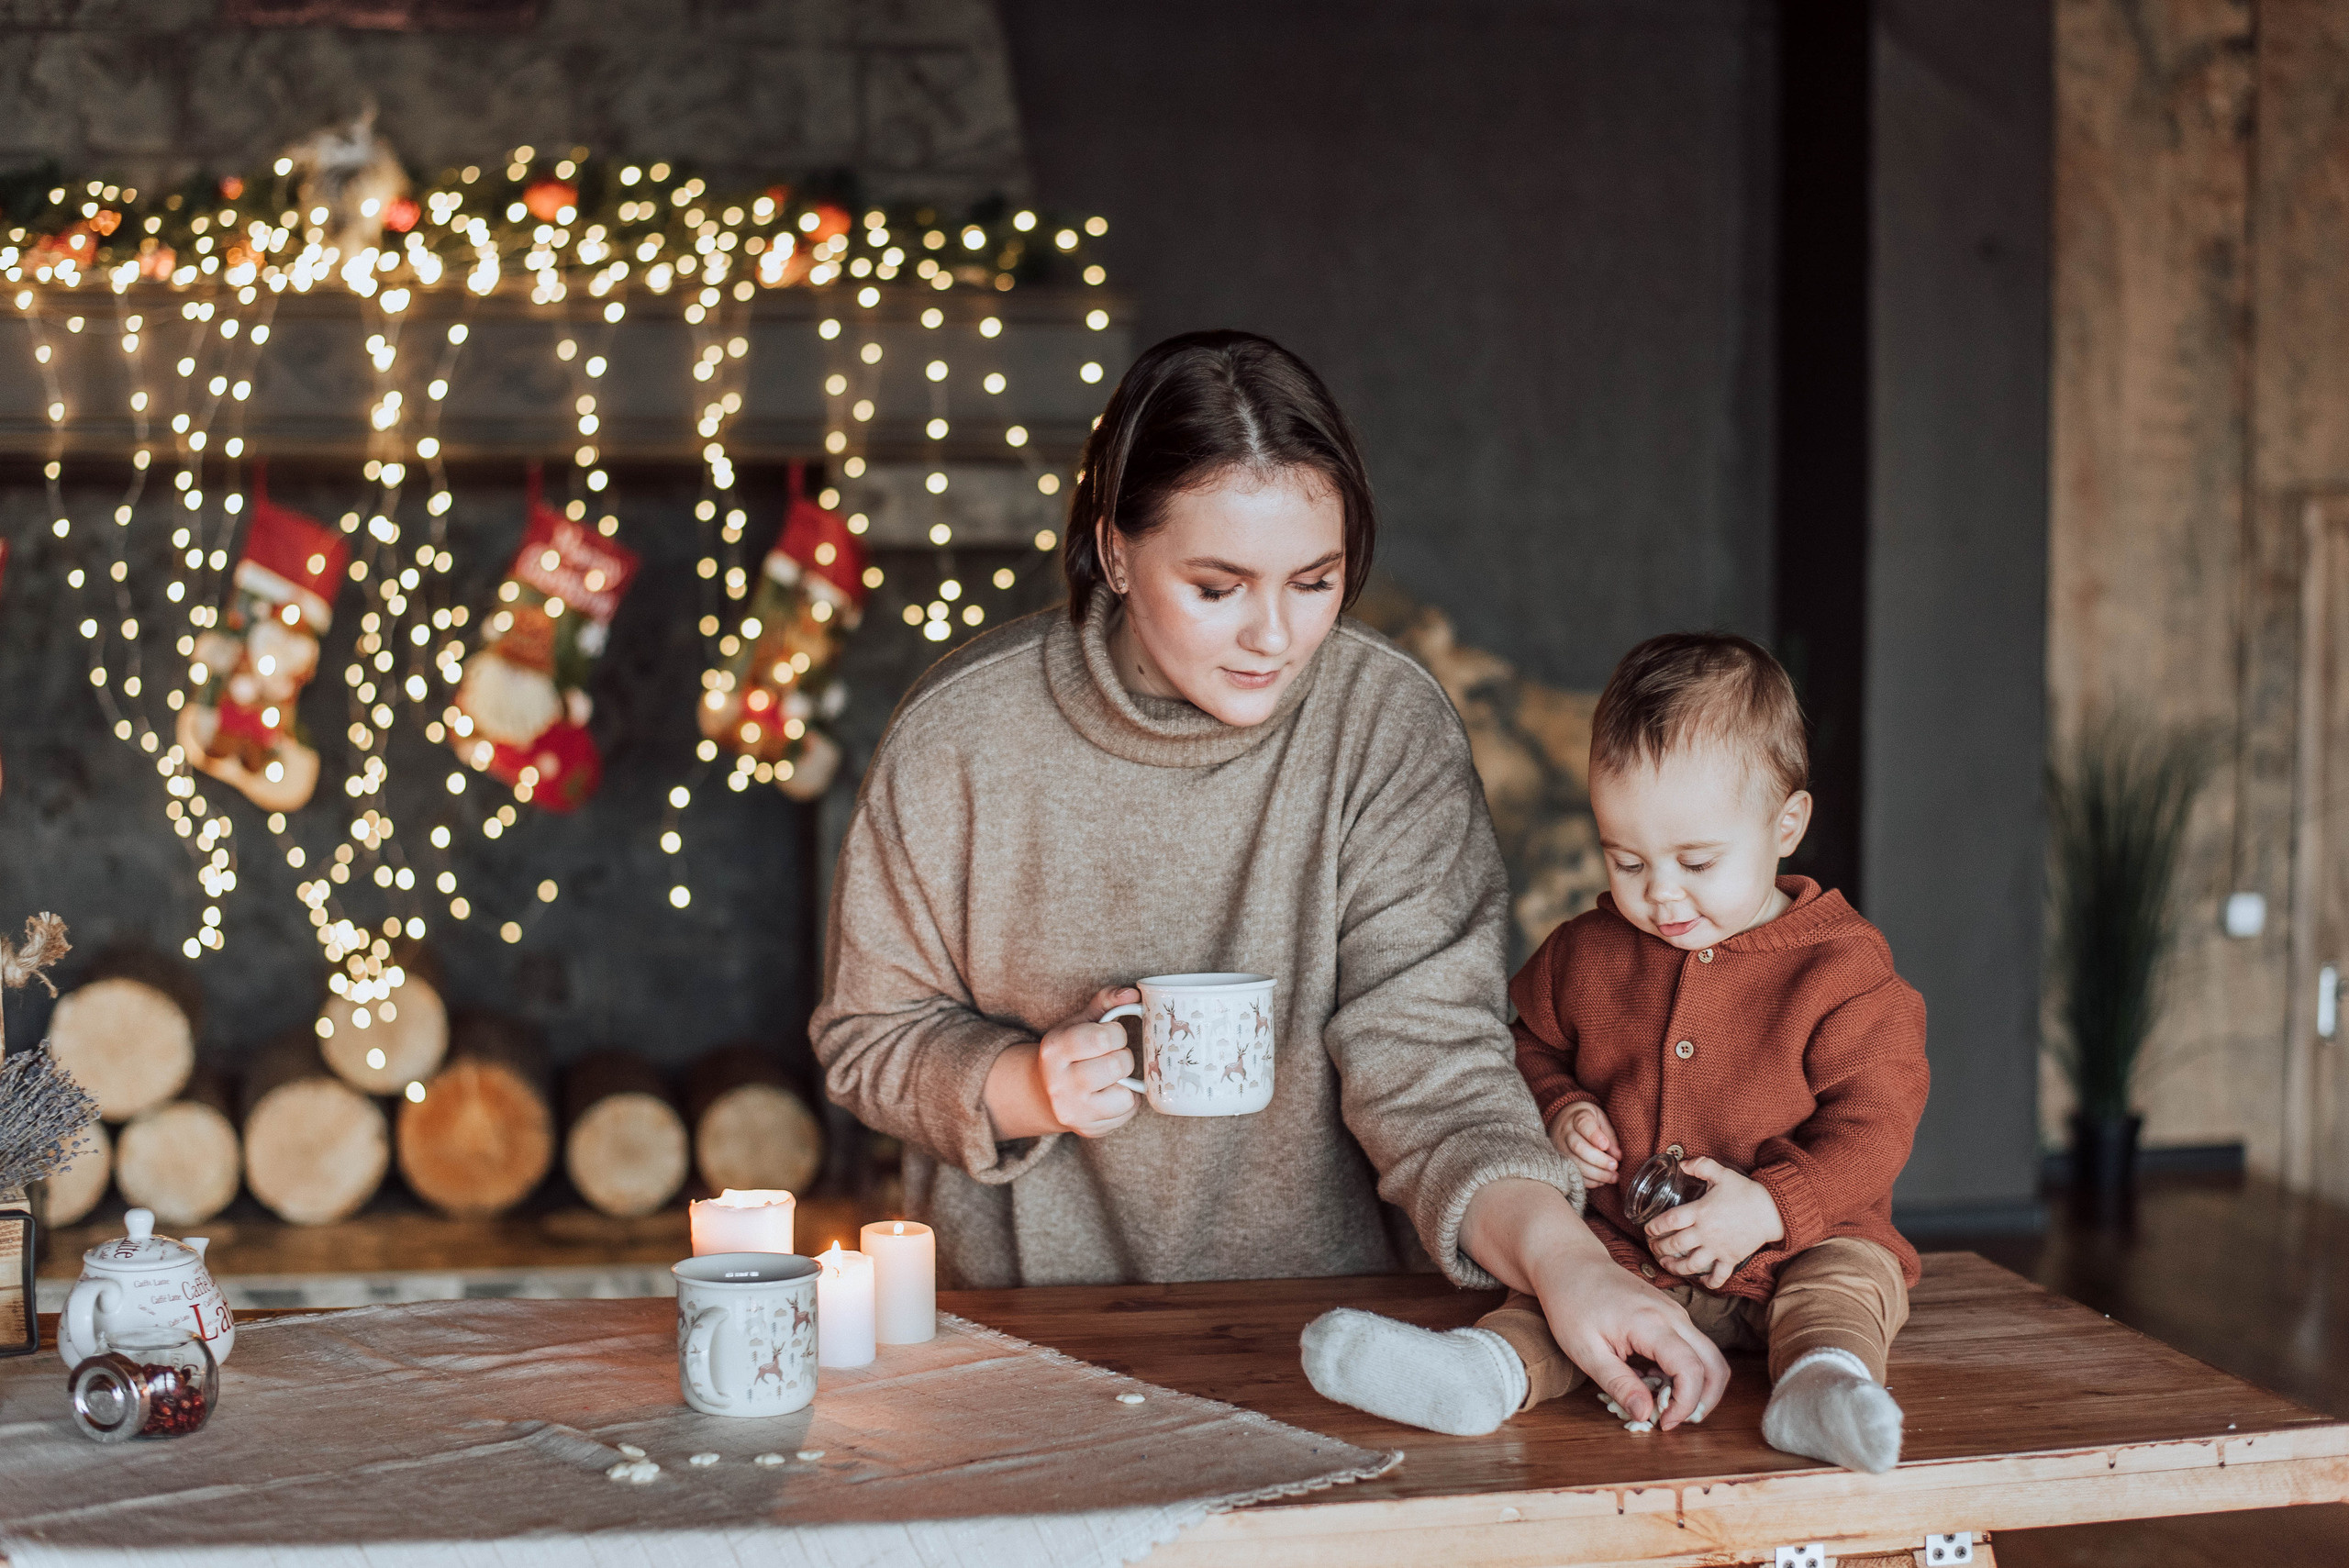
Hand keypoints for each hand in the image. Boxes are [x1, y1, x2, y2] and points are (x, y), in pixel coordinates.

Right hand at [1035, 986, 1142, 1137]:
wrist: (1045, 1093)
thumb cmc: (1071, 1051)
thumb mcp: (1081, 1022)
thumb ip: (1106, 1002)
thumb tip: (1133, 994)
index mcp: (1054, 1049)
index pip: (1103, 1038)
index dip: (1116, 1034)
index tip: (1110, 1037)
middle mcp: (1058, 1083)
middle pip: (1117, 1066)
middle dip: (1123, 1058)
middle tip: (1113, 1057)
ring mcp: (1072, 1111)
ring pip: (1125, 1095)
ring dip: (1127, 1083)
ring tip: (1112, 1077)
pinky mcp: (1088, 1129)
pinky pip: (1127, 1113)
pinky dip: (1127, 1101)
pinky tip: (1111, 1094)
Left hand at [1460, 1177, 1729, 1429]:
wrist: (1570, 1263)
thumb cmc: (1571, 1303)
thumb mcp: (1585, 1351)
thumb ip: (1618, 1384)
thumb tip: (1646, 1415)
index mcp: (1651, 1323)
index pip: (1692, 1370)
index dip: (1685, 1404)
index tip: (1664, 1423)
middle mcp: (1673, 1315)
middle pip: (1715, 1365)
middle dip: (1704, 1401)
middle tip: (1675, 1421)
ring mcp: (1675, 1312)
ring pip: (1709, 1356)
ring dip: (1698, 1387)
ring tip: (1664, 1404)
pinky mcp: (1672, 1314)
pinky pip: (1694, 1347)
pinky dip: (1687, 1371)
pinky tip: (1656, 1381)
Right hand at [1549, 1101, 1620, 1187]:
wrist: (1563, 1120)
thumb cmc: (1588, 1121)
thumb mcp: (1601, 1120)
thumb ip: (1610, 1136)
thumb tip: (1618, 1156)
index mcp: (1578, 1117)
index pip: (1583, 1125)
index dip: (1594, 1136)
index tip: (1605, 1145)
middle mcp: (1565, 1132)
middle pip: (1578, 1146)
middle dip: (1598, 1159)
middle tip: (1614, 1166)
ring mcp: (1559, 1147)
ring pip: (1574, 1163)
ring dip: (1596, 1174)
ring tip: (1613, 1177)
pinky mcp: (1559, 1161)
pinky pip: (1572, 1174)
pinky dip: (1589, 1181)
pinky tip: (1601, 1181)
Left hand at [1642, 1156, 1784, 1289]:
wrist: (1772, 1210)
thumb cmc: (1745, 1192)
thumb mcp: (1721, 1173)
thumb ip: (1700, 1165)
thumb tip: (1681, 1163)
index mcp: (1700, 1211)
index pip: (1669, 1221)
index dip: (1654, 1226)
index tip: (1648, 1228)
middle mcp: (1706, 1233)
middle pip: (1675, 1245)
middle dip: (1659, 1248)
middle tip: (1653, 1247)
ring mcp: (1718, 1248)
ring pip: (1691, 1264)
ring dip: (1675, 1267)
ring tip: (1666, 1265)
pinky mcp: (1730, 1259)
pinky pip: (1718, 1276)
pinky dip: (1708, 1281)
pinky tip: (1700, 1279)